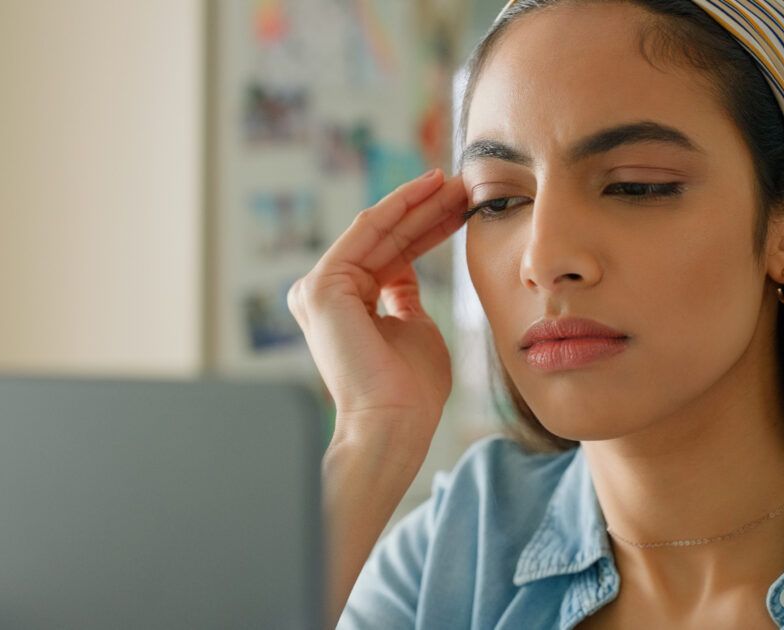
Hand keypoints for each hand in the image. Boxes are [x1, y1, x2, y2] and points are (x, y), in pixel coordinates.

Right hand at [287, 169, 468, 452]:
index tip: (463, 208)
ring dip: (418, 202)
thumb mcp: (415, 329)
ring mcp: (319, 288)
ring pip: (379, 230)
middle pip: (387, 239)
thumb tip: (406, 273)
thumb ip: (405, 299)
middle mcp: (327, 293)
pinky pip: (368, 231)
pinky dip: (399, 207)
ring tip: (456, 182)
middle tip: (463, 185)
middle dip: (427, 210)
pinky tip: (429, 189)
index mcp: (348, 304)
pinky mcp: (322, 286)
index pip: (393, 255)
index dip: (429, 229)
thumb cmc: (412, 390)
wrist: (396, 423)